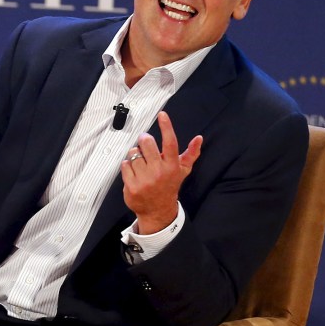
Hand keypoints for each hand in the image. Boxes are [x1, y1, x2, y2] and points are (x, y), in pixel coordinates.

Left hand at [121, 111, 201, 233]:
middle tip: (144, 144)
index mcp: (172, 166)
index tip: (162, 114)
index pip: (170, 143)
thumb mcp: (182, 171)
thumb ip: (191, 154)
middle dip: (143, 140)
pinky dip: (127, 166)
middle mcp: (159, 172)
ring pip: (133, 153)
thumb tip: (199, 138)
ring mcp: (145, 180)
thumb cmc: (169, 185)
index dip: (166, 127)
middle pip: (146, 143)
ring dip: (134, 155)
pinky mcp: (132, 186)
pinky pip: (124, 165)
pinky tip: (133, 172)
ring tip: (141, 164)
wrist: (158, 210)